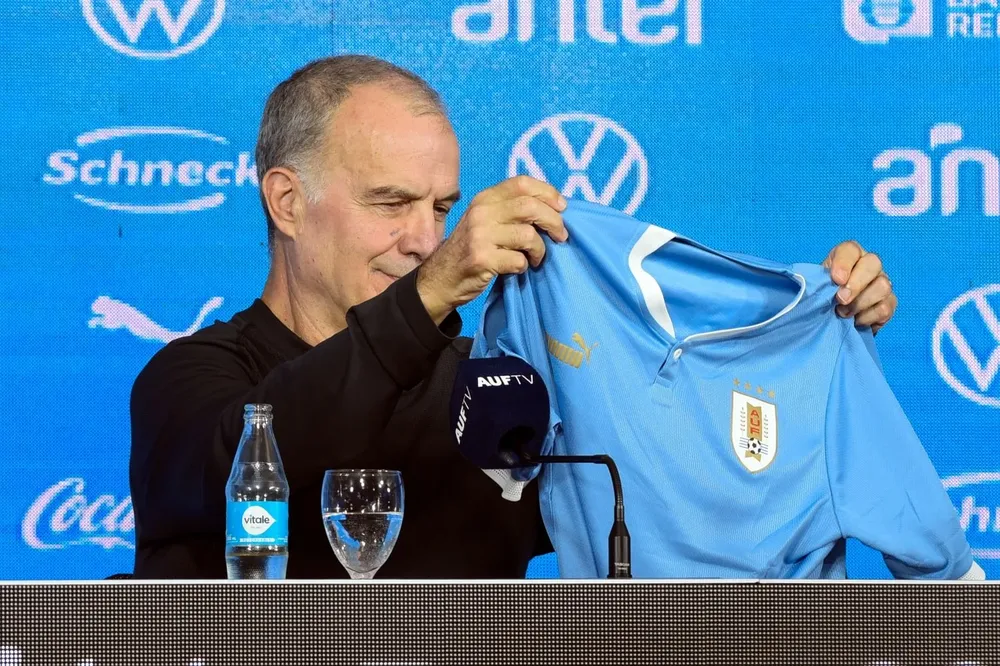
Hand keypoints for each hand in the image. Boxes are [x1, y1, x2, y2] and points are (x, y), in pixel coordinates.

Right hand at [416, 176, 568, 323]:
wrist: (441, 278)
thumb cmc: (471, 249)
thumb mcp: (484, 220)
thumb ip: (510, 209)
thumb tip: (553, 206)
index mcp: (485, 199)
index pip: (522, 183)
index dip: (548, 192)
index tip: (562, 207)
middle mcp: (481, 213)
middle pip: (530, 207)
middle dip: (554, 222)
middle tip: (560, 236)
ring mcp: (480, 236)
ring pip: (528, 236)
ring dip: (540, 250)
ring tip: (536, 258)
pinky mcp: (482, 259)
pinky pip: (519, 261)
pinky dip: (525, 266)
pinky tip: (518, 268)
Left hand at [822, 241, 896, 334]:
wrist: (831, 318)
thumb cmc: (821, 297)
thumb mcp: (815, 287)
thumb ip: (816, 282)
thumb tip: (812, 286)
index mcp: (848, 256)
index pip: (850, 249)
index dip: (844, 263)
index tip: (836, 280)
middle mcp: (868, 265)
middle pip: (873, 263)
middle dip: (856, 284)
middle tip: (840, 300)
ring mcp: (882, 282)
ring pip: (883, 286)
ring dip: (860, 303)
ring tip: (843, 314)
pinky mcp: (889, 303)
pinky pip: (885, 308)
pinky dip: (868, 317)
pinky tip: (856, 321)